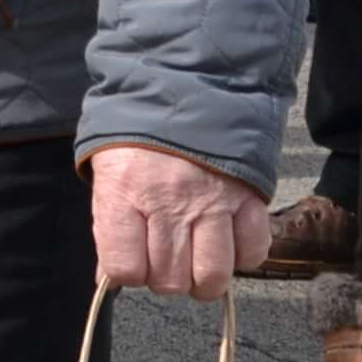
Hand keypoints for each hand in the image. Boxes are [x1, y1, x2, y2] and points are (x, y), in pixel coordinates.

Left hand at [89, 144, 266, 300]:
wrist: (186, 81)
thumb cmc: (137, 131)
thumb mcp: (107, 169)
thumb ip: (108, 224)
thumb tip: (109, 278)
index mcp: (124, 192)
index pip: (124, 268)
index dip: (127, 273)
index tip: (132, 261)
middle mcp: (168, 201)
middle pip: (169, 280)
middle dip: (165, 279)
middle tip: (165, 259)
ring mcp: (213, 201)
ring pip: (212, 276)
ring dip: (203, 280)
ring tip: (196, 262)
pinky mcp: (249, 197)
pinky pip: (253, 252)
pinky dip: (242, 257)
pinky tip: (227, 242)